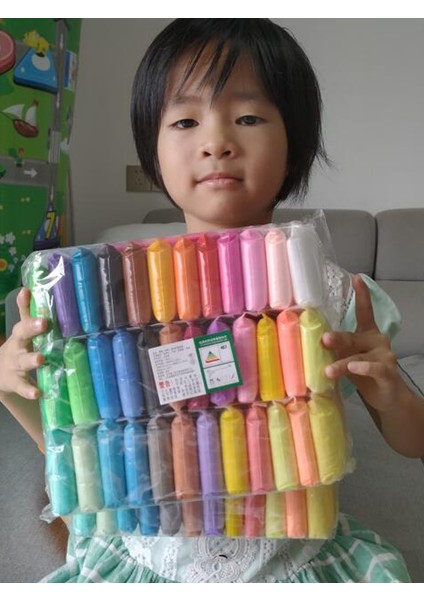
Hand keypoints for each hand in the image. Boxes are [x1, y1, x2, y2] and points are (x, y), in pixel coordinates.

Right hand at [0, 288, 46, 400]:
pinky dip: (29, 390)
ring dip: (32, 359)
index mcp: (20, 333)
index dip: (29, 311)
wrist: (0, 373)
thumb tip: (27, 288)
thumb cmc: (19, 346)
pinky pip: (23, 386)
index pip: (24, 320)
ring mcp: (15, 365)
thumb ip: (25, 311)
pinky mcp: (16, 382)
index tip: (34, 301)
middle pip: (22, 336)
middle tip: (44, 323)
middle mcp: (16, 347)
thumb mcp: (21, 329)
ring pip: (23, 361)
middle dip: (32, 329)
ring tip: (41, 358)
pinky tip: (38, 392)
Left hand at [322, 274, 400, 413]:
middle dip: (337, 338)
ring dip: (342, 363)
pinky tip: (354, 369)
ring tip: (328, 371)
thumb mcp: (347, 357)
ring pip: (359, 357)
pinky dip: (363, 368)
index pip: (365, 311)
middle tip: (323, 339)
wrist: (387, 396)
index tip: (356, 278)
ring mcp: (383, 355)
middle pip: (353, 336)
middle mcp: (376, 340)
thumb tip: (307, 342)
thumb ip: (335, 349)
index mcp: (367, 333)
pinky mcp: (387, 371)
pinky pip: (374, 368)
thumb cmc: (363, 373)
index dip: (361, 295)